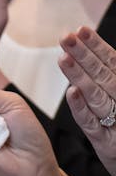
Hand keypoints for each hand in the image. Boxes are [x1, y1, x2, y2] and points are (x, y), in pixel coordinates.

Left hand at [59, 25, 115, 175]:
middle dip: (85, 56)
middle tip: (66, 37)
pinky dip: (82, 108)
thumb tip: (98, 53)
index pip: (113, 65)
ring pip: (97, 97)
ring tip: (64, 58)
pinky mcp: (108, 145)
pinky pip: (92, 124)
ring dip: (80, 77)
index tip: (81, 30)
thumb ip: (110, 77)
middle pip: (105, 77)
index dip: (98, 47)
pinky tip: (71, 93)